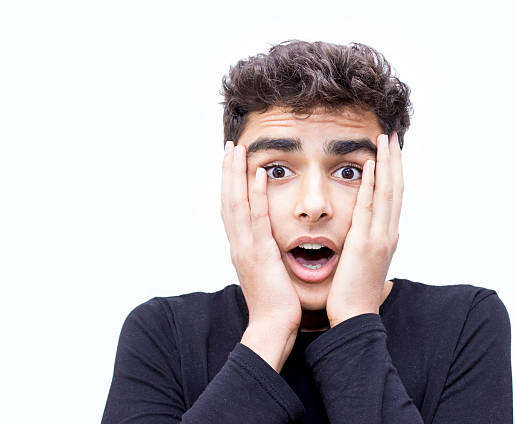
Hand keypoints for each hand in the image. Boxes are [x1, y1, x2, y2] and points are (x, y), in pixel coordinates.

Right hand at [221, 141, 301, 370]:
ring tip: (238, 150)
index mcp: (242, 248)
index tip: (232, 162)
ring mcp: (246, 248)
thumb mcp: (269, 272)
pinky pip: (257, 219)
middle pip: (228, 200)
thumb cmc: (277, 304)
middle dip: (228, 172)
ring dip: (236, 175)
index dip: (230, 184)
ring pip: (236, 204)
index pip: (232, 209)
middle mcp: (239, 244)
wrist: (274, 328)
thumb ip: (267, 253)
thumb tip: (272, 242)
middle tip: (230, 146)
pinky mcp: (260, 254)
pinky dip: (256, 195)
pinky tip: (259, 174)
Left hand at [326, 133, 402, 326]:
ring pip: (386, 192)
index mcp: (387, 236)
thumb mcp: (364, 263)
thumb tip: (367, 235)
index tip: (390, 150)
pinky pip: (368, 207)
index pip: (393, 196)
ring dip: (386, 163)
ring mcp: (379, 237)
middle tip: (391, 134)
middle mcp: (388, 233)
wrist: (355, 317)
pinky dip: (371, 184)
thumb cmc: (355, 293)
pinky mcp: (364, 243)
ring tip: (384, 139)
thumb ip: (368, 245)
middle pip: (395, 188)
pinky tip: (369, 164)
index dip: (393, 171)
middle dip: (394, 159)